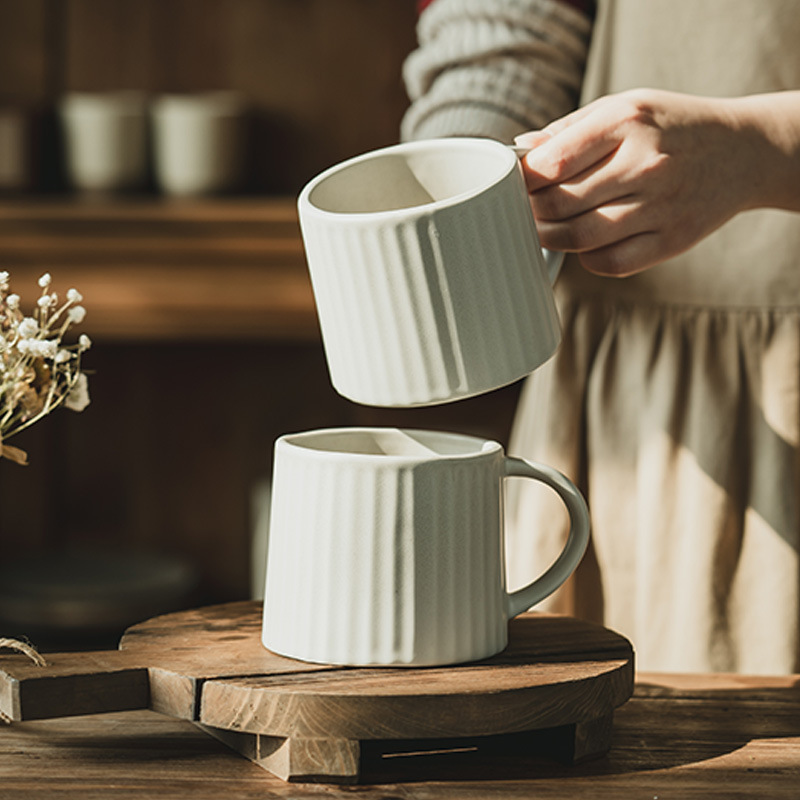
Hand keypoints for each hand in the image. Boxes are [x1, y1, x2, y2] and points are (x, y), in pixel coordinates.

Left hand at [517, 89, 799, 276]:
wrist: (742, 153)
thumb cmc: (670, 128)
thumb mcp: (624, 108)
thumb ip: (569, 130)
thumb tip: (521, 150)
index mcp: (626, 122)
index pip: (551, 163)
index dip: (522, 181)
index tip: (514, 185)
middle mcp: (645, 163)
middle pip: (559, 204)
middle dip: (531, 212)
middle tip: (523, 212)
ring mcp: (661, 205)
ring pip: (580, 237)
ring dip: (550, 238)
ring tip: (544, 229)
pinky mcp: (673, 240)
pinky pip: (610, 263)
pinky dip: (587, 258)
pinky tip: (585, 244)